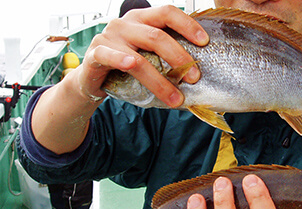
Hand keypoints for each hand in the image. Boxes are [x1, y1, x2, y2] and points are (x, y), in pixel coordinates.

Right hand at [31, 6, 208, 153]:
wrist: (92, 79)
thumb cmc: (125, 66)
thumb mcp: (147, 55)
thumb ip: (165, 56)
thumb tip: (197, 72)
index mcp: (141, 19)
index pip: (167, 13)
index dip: (187, 25)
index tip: (205, 41)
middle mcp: (124, 24)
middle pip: (157, 36)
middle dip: (179, 58)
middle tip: (194, 77)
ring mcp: (108, 38)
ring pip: (139, 58)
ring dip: (160, 81)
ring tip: (176, 98)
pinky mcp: (94, 54)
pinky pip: (108, 56)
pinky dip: (120, 60)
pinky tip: (130, 64)